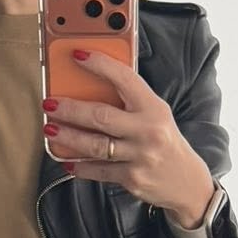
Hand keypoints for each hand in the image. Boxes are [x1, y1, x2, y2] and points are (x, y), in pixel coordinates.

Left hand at [44, 54, 214, 229]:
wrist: (187, 182)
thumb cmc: (165, 142)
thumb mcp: (156, 115)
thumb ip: (130, 102)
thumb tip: (91, 86)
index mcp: (154, 108)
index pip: (125, 79)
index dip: (100, 65)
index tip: (78, 55)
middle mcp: (148, 131)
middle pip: (101, 116)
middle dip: (70, 109)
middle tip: (49, 104)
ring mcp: (140, 156)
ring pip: (95, 145)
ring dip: (68, 137)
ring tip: (50, 130)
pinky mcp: (132, 178)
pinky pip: (98, 170)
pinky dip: (80, 166)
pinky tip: (67, 160)